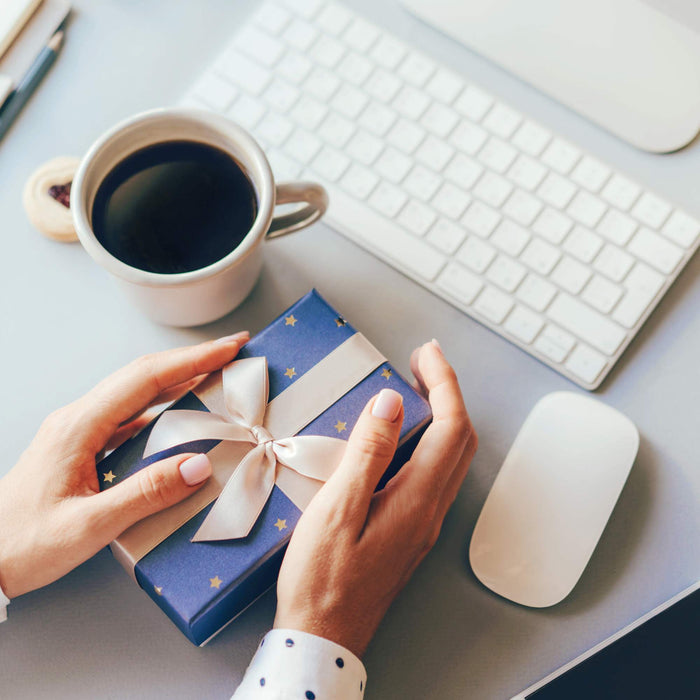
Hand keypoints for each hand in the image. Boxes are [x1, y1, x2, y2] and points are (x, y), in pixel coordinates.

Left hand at [0, 333, 248, 598]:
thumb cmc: (23, 544)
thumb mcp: (88, 526)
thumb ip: (145, 493)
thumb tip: (198, 464)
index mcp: (79, 427)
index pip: (146, 379)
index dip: (193, 360)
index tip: (229, 348)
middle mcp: (78, 419)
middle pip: (142, 374)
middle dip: (191, 358)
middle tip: (232, 351)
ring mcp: (78, 430)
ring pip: (136, 390)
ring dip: (178, 377)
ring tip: (215, 373)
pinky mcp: (81, 445)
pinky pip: (129, 413)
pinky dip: (162, 403)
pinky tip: (180, 410)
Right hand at [274, 340, 476, 656]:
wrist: (324, 636)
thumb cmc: (322, 579)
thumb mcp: (337, 510)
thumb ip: (368, 453)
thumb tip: (391, 403)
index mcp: (416, 500)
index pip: (450, 427)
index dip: (444, 383)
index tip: (426, 354)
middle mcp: (430, 510)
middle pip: (461, 439)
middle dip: (449, 392)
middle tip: (422, 363)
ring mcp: (423, 523)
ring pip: (452, 457)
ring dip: (443, 416)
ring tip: (416, 389)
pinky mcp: (410, 531)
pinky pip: (435, 474)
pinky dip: (430, 441)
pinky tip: (402, 437)